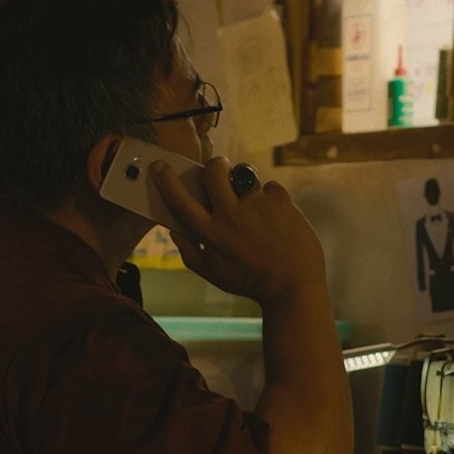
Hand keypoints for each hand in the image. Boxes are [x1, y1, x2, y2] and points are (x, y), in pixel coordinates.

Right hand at [152, 156, 325, 305]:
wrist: (293, 287)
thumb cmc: (251, 281)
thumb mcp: (214, 274)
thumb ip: (190, 253)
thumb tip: (174, 230)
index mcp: (211, 234)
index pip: (180, 200)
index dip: (166, 180)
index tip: (160, 166)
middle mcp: (231, 216)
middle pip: (214, 170)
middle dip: (216, 166)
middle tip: (221, 172)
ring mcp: (257, 206)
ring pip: (245, 175)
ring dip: (246, 185)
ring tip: (256, 207)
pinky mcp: (280, 201)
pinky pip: (270, 187)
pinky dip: (272, 199)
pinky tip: (276, 219)